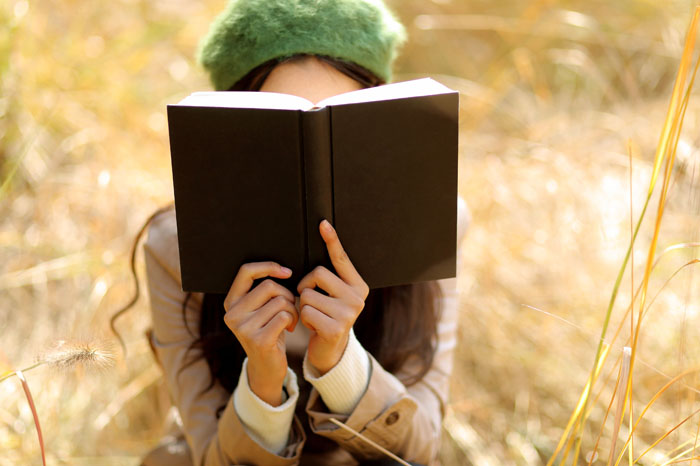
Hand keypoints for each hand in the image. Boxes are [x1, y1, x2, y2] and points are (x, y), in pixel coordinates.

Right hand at [223, 261, 297, 405]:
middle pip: (269, 286)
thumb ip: (262, 291)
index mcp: (231, 302)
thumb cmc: (268, 330)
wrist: (267, 367)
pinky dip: (293, 320)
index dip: (268, 266)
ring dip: (292, 310)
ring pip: (280, 302)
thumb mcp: (259, 309)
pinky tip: (290, 329)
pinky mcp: (258, 340)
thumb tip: (284, 270)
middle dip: (287, 295)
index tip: (287, 272)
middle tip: (290, 308)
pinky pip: (284, 317)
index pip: (246, 271)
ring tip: (290, 321)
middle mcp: (233, 314)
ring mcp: (243, 328)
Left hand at [297, 220, 369, 374]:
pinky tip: (313, 327)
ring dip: (303, 305)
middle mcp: (358, 297)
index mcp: (358, 285)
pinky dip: (304, 319)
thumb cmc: (327, 315)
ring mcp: (348, 313)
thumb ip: (330, 277)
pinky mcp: (336, 328)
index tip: (323, 223)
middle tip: (311, 300)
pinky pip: (306, 311)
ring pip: (308, 294)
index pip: (341, 259)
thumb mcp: (333, 295)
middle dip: (306, 285)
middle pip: (318, 273)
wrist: (330, 350)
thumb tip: (322, 242)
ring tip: (314, 316)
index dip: (332, 240)